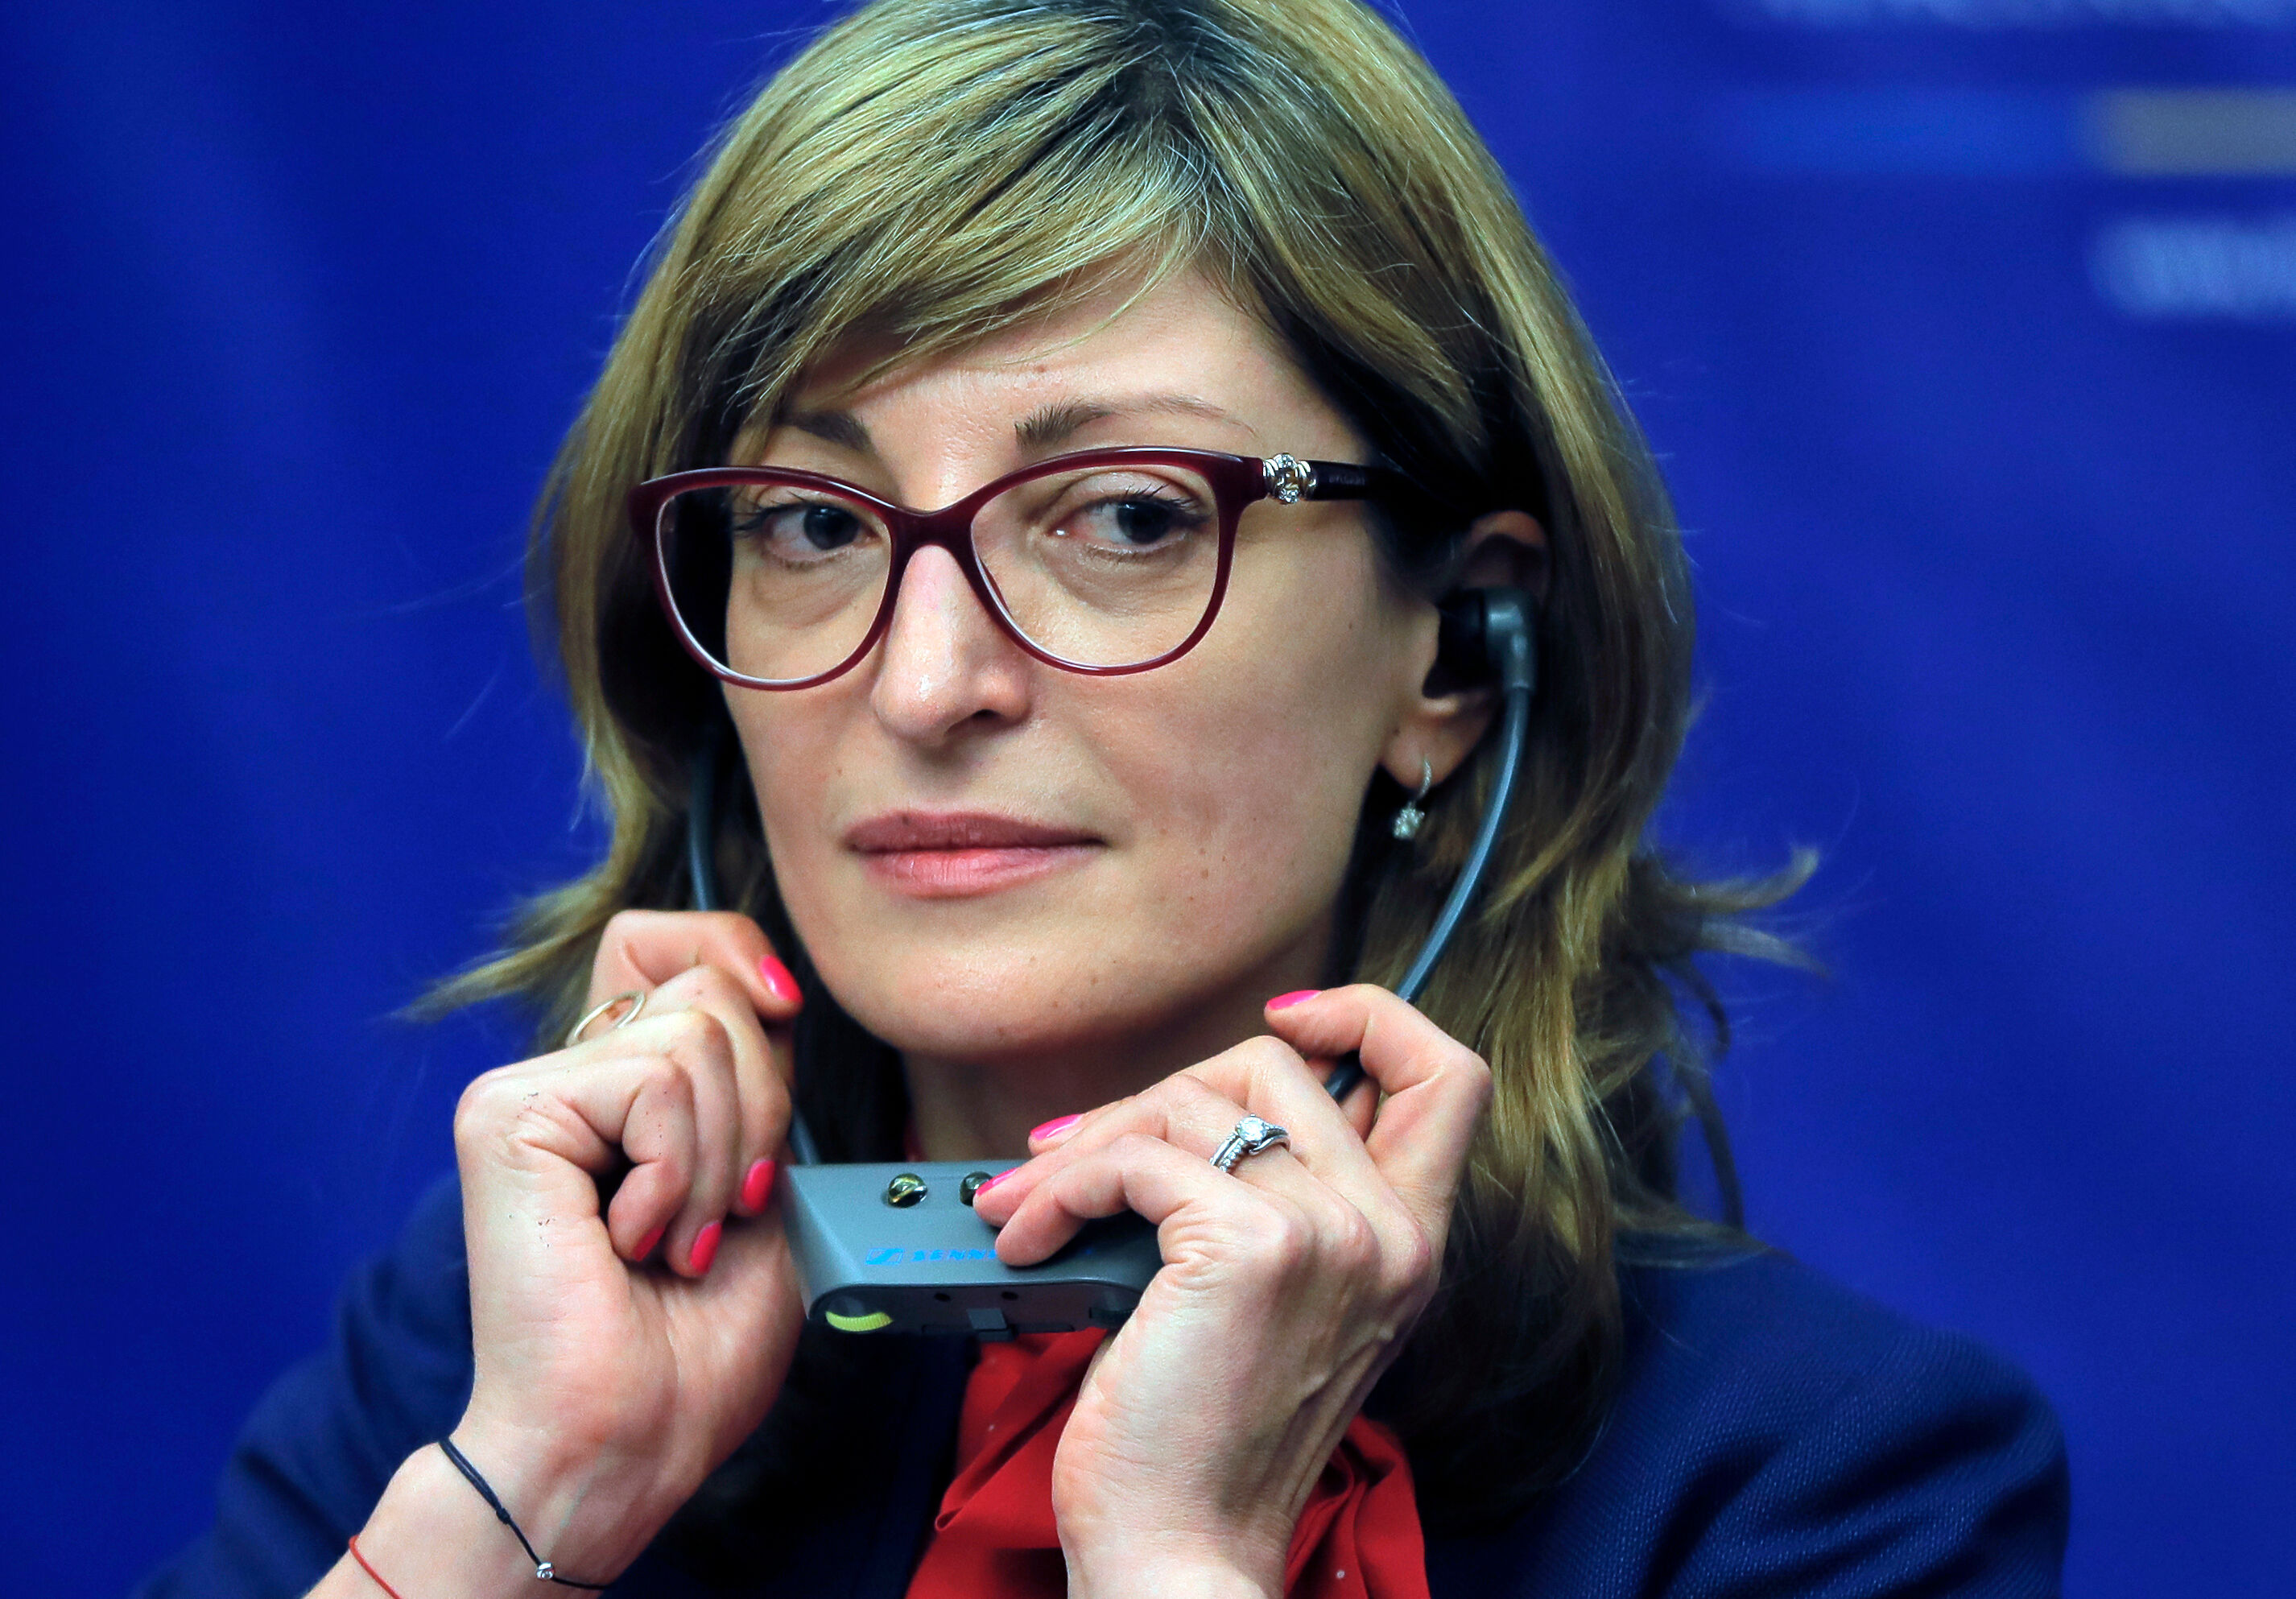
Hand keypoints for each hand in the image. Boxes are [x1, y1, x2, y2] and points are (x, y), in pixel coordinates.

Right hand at [441, 911, 804, 1579]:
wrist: (622, 1444)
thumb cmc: (690, 1351)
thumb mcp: (762, 1189)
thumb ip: (755, 1087)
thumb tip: (771, 996)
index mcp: (616, 1089)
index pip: (670, 946)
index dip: (737, 954)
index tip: (785, 1008)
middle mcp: (564, 1075)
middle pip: (708, 988)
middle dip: (761, 1104)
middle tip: (725, 1210)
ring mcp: (525, 1089)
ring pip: (697, 1035)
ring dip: (723, 1160)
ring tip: (677, 1241)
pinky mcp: (506, 1114)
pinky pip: (656, 1083)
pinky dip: (680, 1174)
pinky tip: (633, 1242)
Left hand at [969, 985, 1491, 1596]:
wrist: (1184, 1551)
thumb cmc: (1208, 1443)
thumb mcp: (1281, 1308)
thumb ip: (1279, 1205)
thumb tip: (1191, 1107)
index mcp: (1409, 1242)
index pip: (1449, 1072)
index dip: (1371, 1017)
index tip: (1286, 1022)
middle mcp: (1387, 1230)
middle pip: (1282, 1060)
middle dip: (1164, 1090)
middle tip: (1088, 1153)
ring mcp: (1328, 1232)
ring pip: (1194, 1097)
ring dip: (1090, 1142)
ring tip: (1034, 1201)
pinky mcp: (1247, 1245)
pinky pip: (1133, 1156)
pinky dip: (1062, 1186)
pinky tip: (1031, 1235)